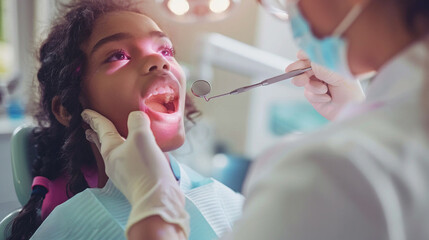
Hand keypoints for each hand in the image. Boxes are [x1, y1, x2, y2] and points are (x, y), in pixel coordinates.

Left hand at [81, 109, 188, 237]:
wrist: (157, 199)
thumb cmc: (145, 168)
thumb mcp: (141, 137)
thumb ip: (137, 122)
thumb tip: (137, 116)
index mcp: (110, 150)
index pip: (101, 129)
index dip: (94, 119)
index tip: (84, 113)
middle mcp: (114, 163)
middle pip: (103, 144)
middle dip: (97, 135)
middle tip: (88, 129)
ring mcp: (124, 174)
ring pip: (117, 154)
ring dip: (115, 144)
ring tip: (116, 138)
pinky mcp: (136, 182)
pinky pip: (130, 162)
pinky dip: (130, 154)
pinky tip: (139, 153)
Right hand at [286, 50, 365, 119]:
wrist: (350, 110)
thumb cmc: (350, 91)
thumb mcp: (338, 76)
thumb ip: (322, 68)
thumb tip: (309, 61)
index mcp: (329, 64)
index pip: (313, 55)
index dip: (305, 54)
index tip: (300, 56)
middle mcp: (322, 72)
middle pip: (303, 67)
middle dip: (298, 69)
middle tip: (290, 71)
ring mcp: (316, 84)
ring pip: (303, 81)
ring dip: (313, 86)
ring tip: (322, 90)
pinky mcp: (313, 96)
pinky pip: (308, 93)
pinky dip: (317, 96)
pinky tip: (328, 98)